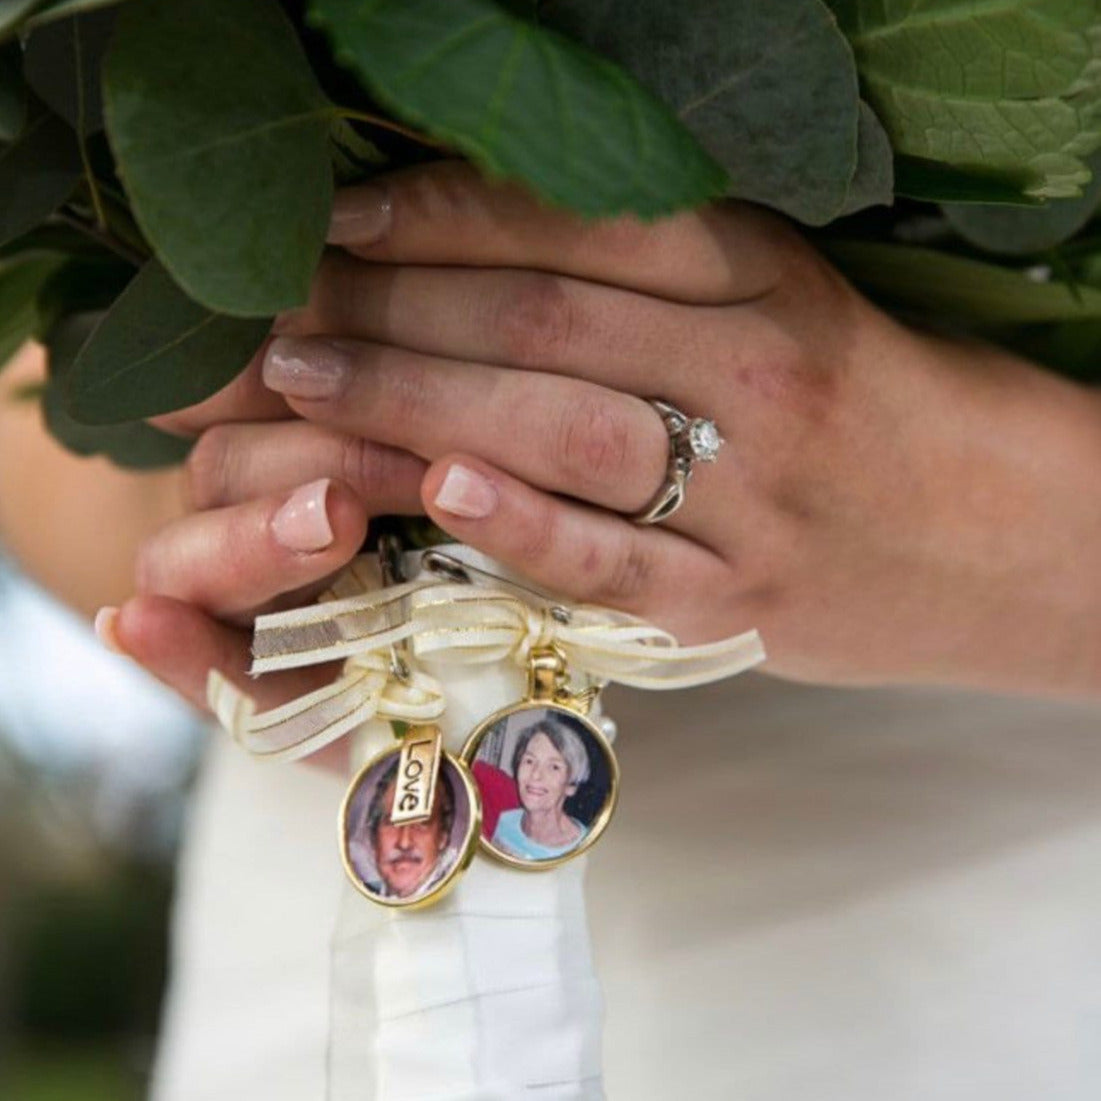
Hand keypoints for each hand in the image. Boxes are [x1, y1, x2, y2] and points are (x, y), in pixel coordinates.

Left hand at [114, 161, 1100, 710]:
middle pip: (542, 316)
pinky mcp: (742, 607)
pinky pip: (614, 560)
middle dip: (390, 299)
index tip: (339, 214)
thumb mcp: (800, 313)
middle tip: (278, 300)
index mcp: (770, 285)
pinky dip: (522, 522)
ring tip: (304, 378)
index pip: (578, 222)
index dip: (441, 209)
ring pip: (559, 425)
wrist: (1018, 544)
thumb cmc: (895, 422)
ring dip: (415, 395)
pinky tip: (438, 483)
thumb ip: (672, 283)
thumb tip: (505, 249)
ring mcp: (750, 499)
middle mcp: (757, 376)